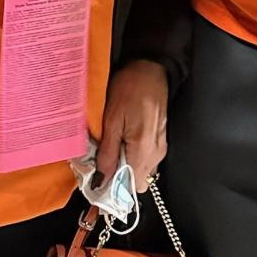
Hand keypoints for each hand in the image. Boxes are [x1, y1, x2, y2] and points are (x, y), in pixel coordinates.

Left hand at [95, 59, 167, 193]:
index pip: (128, 189)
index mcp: (143, 150)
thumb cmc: (130, 87)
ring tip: (111, 146)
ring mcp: (160, 147)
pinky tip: (122, 139)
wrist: (149, 67)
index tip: (96, 181)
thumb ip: (107, 153)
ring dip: (125, 167)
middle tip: (102, 160)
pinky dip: (132, 156)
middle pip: (135, 184)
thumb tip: (100, 182)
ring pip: (140, 172)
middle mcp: (155, 154)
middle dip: (117, 178)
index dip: (111, 189)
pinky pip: (146, 160)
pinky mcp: (160, 139)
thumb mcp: (112, 119)